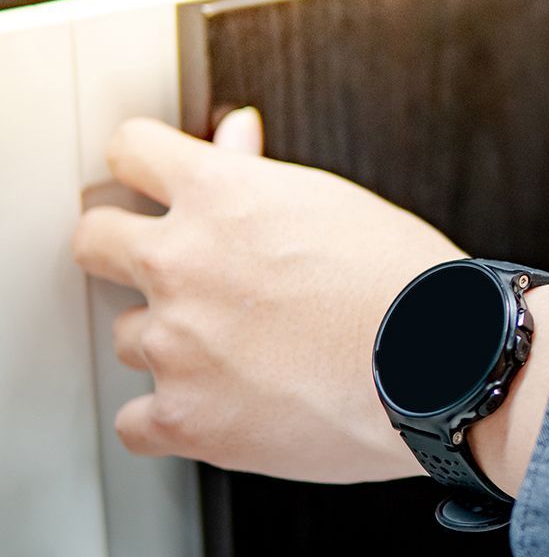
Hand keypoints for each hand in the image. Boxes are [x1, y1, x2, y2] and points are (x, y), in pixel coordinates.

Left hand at [72, 108, 463, 482]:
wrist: (445, 369)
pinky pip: (136, 421)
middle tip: (174, 273)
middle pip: (93, 241)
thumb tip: (231, 135)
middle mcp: (183, 263)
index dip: (142, 171)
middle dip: (125, 252)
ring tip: (243, 353)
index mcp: (220, 197)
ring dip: (171, 342)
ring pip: (129, 336)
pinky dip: (171, 418)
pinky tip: (221, 406)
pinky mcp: (185, 418)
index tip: (152, 189)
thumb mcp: (337, 204)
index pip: (130, 154)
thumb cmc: (411, 287)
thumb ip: (261, 173)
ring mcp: (177, 343)